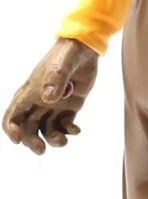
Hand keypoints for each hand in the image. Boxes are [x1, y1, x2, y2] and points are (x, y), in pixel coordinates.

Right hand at [2, 39, 98, 155]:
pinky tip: (76, 130)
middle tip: (41, 149)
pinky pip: (65, 125)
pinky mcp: (69, 106)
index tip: (18, 140)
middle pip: (28, 128)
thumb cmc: (67, 53)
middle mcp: (39, 101)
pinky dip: (69, 131)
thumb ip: (55, 80)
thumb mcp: (61, 65)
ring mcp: (54, 105)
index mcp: (30, 92)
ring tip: (63, 141)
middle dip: (31, 141)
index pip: (13, 114)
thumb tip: (48, 99)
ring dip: (52, 139)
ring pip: (46, 129)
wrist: (85, 49)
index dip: (12, 129)